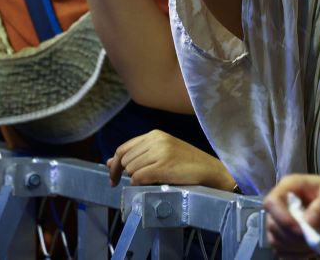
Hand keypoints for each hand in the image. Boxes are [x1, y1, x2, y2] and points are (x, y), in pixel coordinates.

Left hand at [106, 129, 234, 188]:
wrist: (210, 171)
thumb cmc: (187, 164)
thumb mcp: (162, 153)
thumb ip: (137, 155)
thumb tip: (110, 162)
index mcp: (155, 134)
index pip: (124, 148)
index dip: (115, 165)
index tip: (114, 178)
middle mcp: (156, 140)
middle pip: (125, 160)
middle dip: (126, 173)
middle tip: (138, 182)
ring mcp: (160, 152)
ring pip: (131, 169)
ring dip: (136, 179)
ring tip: (151, 180)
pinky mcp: (163, 166)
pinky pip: (138, 178)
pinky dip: (139, 184)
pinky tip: (150, 185)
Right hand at [264, 173, 319, 253]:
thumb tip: (307, 222)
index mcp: (288, 187)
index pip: (271, 202)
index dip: (281, 218)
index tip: (301, 230)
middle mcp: (280, 204)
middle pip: (272, 225)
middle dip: (292, 237)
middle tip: (315, 241)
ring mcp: (280, 221)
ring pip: (275, 241)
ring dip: (294, 248)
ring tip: (316, 246)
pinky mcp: (285, 236)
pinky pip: (282, 251)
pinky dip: (295, 255)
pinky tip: (311, 251)